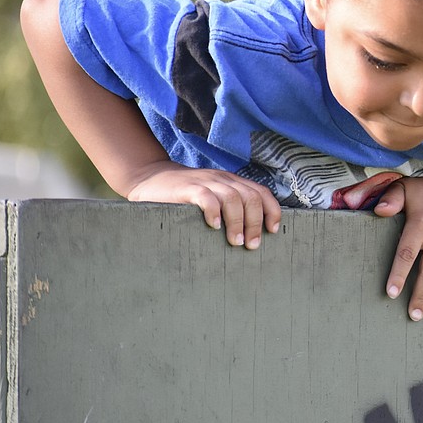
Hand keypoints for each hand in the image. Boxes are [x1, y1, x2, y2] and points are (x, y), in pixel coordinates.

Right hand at [125, 161, 281, 248]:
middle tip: (251, 244)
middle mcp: (222, 179)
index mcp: (232, 182)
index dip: (272, 210)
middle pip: (250, 197)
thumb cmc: (184, 196)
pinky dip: (214, 212)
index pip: (261, 192)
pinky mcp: (187, 188)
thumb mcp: (212, 197)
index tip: (272, 231)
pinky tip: (214, 226)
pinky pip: (206, 197)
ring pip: (233, 197)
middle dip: (255, 222)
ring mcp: (205, 182)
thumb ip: (229, 208)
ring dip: (238, 221)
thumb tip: (249, 236)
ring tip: (235, 241)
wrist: (149, 178)